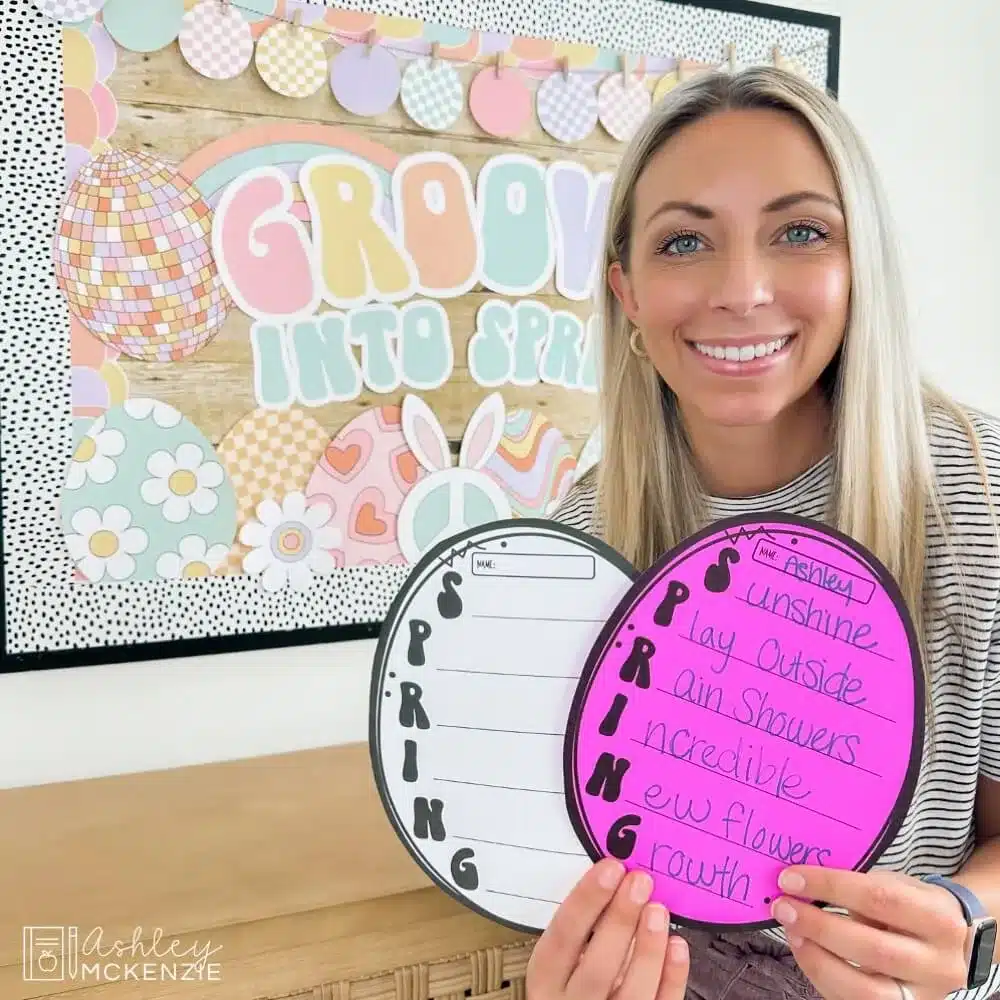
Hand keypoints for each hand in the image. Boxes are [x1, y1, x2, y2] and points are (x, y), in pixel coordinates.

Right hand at [526, 859, 688, 999]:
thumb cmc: (576, 986)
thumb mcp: (563, 962)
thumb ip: (582, 931)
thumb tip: (614, 883)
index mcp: (548, 980)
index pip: (562, 938)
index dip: (585, 900)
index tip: (609, 869)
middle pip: (596, 968)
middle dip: (620, 920)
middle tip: (639, 883)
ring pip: (631, 993)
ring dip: (648, 948)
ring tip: (658, 910)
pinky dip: (671, 977)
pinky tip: (677, 945)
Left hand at [771, 865, 969, 998]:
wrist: (955, 945)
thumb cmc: (914, 906)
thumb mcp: (898, 886)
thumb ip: (857, 886)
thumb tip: (801, 883)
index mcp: (938, 918)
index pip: (879, 898)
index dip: (830, 887)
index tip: (791, 878)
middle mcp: (938, 963)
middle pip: (873, 948)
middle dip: (819, 926)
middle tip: (784, 907)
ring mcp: (923, 995)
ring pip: (866, 989)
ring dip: (818, 959)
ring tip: (792, 932)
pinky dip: (824, 978)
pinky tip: (806, 952)